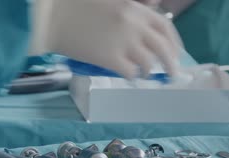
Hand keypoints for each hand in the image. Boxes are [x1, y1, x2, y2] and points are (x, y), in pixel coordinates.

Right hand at [49, 0, 182, 77]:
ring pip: (148, 63)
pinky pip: (131, 72)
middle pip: (162, 47)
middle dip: (171, 63)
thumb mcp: (108, 2)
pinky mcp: (110, 59)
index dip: (173, 41)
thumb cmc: (74, 6)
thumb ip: (127, 11)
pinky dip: (133, 77)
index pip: (164, 25)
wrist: (53, 18)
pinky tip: (130, 78)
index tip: (175, 52)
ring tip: (146, 77)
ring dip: (150, 72)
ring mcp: (123, 43)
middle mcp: (134, 25)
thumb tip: (141, 25)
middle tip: (173, 74)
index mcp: (134, 9)